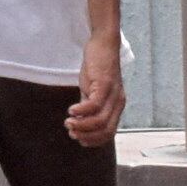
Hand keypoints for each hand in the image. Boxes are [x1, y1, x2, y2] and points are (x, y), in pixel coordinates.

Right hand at [65, 31, 124, 148]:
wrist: (104, 44)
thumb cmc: (97, 67)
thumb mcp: (92, 90)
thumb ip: (88, 106)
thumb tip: (78, 122)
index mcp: (117, 107)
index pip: (109, 133)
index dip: (94, 140)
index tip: (79, 139)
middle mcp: (118, 103)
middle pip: (106, 130)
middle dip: (87, 136)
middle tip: (71, 132)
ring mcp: (113, 94)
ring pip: (100, 120)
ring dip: (82, 125)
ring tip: (68, 122)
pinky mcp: (105, 84)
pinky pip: (94, 105)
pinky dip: (81, 111)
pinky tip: (71, 110)